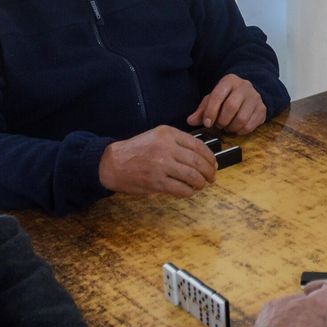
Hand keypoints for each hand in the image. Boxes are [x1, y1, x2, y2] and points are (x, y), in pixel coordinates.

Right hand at [98, 125, 216, 195]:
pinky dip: (189, 192)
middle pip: (199, 162)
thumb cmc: (135, 151)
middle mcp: (166, 148)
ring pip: (193, 176)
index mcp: (168, 134)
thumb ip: (177, 142)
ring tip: (201, 185)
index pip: (198, 145)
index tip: (213, 164)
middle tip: (211, 177)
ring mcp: (162, 165)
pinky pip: (181, 189)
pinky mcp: (157, 182)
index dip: (210, 157)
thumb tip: (202, 155)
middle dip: (209, 172)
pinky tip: (189, 191)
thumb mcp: (157, 137)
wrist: (112, 163)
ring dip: (201, 183)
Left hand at [188, 74, 266, 132]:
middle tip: (218, 126)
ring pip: (242, 118)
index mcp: (229, 81)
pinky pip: (250, 125)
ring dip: (231, 127)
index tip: (207, 123)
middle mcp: (244, 87)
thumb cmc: (228, 97)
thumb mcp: (213, 99)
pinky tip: (236, 129)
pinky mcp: (262, 109)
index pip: (218, 95)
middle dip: (222, 121)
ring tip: (227, 127)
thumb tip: (190, 121)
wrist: (249, 94)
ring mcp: (255, 98)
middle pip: (231, 107)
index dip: (211, 111)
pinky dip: (240, 131)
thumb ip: (202, 110)